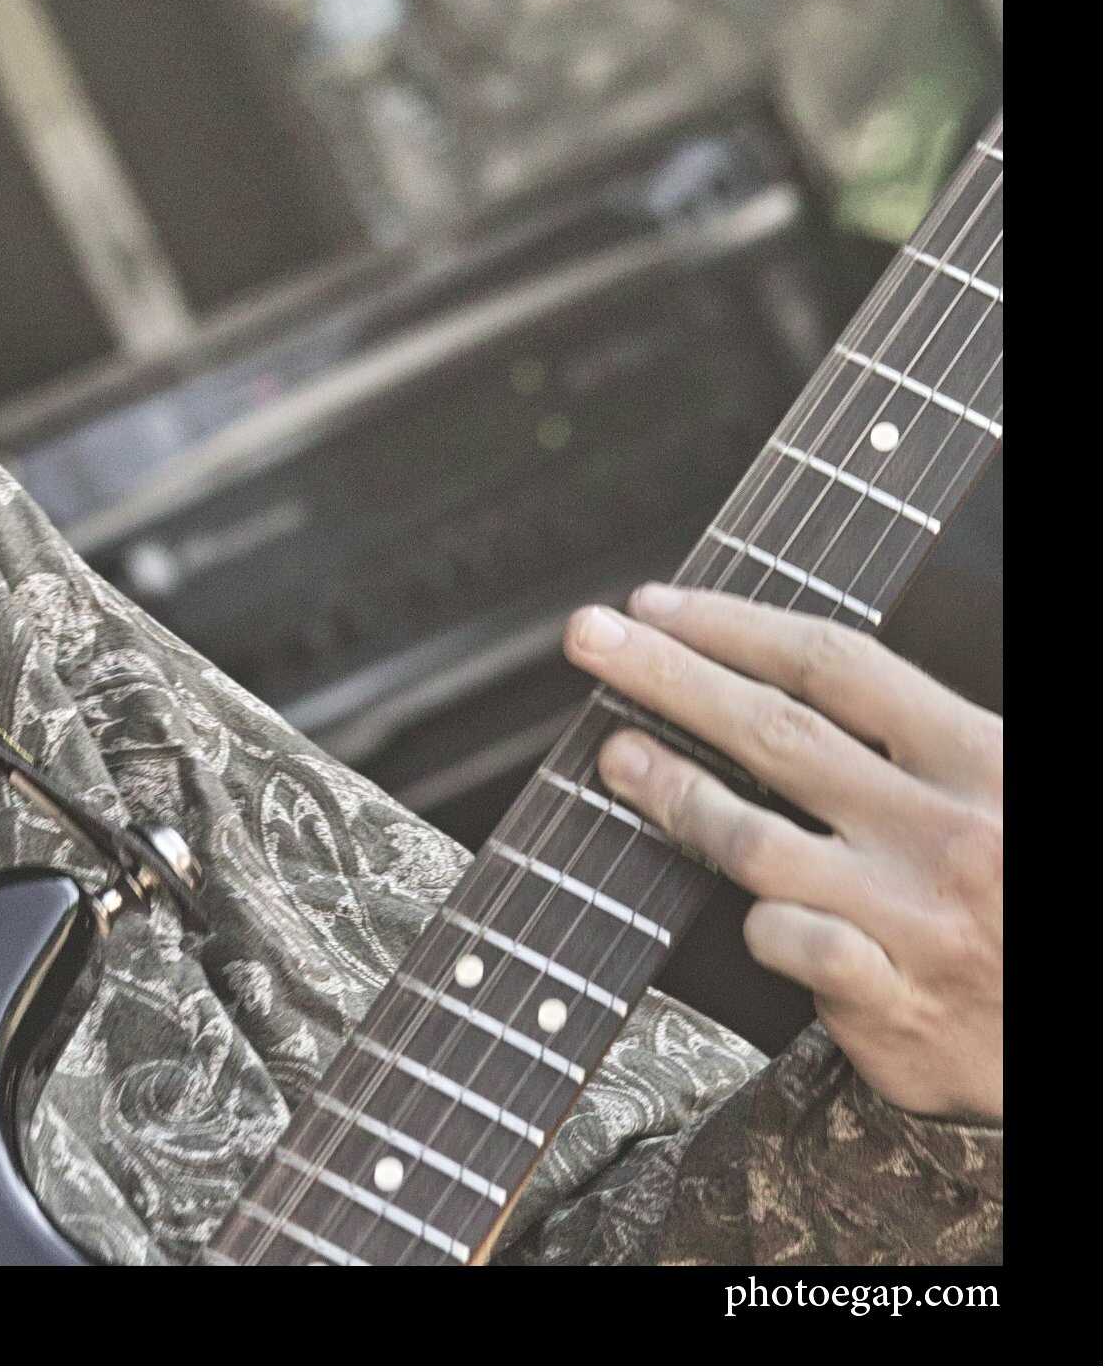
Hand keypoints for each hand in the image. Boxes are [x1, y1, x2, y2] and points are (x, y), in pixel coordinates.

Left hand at [563, 584, 1001, 1125]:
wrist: (1085, 1044)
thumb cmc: (1027, 900)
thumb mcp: (1006, 792)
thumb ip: (917, 739)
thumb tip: (783, 671)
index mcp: (980, 761)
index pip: (834, 665)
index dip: (731, 626)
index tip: (654, 605)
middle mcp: (943, 832)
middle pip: (776, 731)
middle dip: (666, 676)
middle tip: (590, 638)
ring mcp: (911, 918)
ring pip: (754, 838)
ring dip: (671, 790)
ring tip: (615, 757)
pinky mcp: (889, 1001)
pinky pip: (783, 940)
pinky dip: (754, 919)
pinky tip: (743, 907)